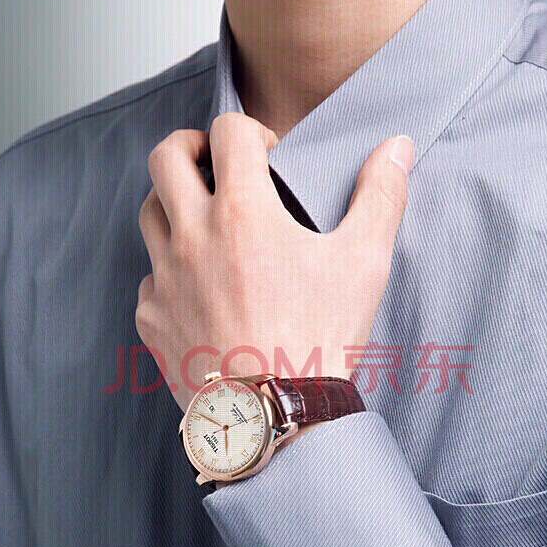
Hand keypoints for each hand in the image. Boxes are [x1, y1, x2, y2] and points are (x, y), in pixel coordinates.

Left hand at [136, 112, 412, 412]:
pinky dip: (168, 269)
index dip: (250, 129)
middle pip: (163, 157)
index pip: (227, 131)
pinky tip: (199, 287)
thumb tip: (397, 146)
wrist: (274, 417)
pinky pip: (149, 277)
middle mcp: (191, 238)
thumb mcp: (363, 264)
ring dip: (173, 202)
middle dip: (190, 146)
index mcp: (241, 212)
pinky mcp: (152, 320)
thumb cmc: (319, 340)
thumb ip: (381, 196)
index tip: (268, 154)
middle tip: (214, 162)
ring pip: (148, 213)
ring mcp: (165, 280)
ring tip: (205, 221)